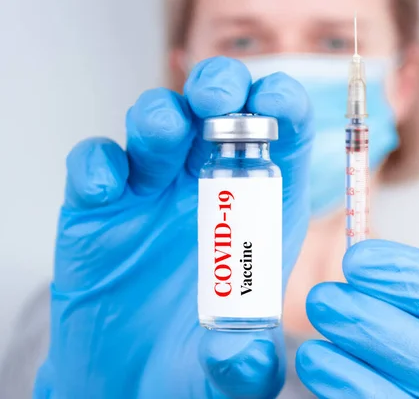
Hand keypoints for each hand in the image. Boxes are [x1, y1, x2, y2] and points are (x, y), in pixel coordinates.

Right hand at [34, 56, 313, 397]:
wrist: (128, 381)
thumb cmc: (195, 364)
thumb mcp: (232, 373)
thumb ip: (244, 366)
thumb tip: (244, 355)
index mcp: (261, 210)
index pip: (282, 137)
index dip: (283, 109)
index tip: (279, 107)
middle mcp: (210, 189)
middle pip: (220, 111)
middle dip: (221, 89)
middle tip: (219, 100)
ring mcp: (153, 193)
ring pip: (157, 125)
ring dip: (161, 116)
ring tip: (164, 133)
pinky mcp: (100, 209)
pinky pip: (96, 165)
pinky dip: (99, 165)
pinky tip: (108, 186)